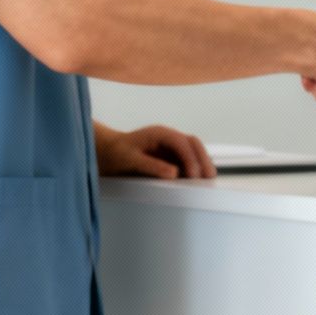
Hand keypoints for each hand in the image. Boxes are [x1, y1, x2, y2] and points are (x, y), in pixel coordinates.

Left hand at [96, 123, 214, 179]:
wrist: (107, 153)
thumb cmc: (116, 153)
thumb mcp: (130, 160)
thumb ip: (151, 166)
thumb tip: (173, 173)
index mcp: (159, 133)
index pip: (182, 142)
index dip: (190, 158)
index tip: (193, 174)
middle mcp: (168, 138)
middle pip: (193, 144)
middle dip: (202, 159)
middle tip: (208, 177)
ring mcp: (171, 147)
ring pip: (194, 151)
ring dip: (202, 163)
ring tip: (207, 180)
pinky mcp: (171, 157)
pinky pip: (188, 161)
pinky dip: (195, 169)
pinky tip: (198, 180)